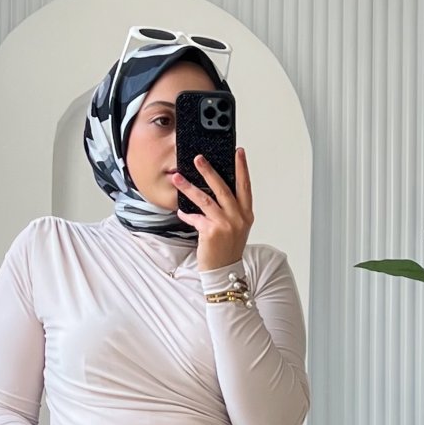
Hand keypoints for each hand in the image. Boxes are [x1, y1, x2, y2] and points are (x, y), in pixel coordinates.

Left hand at [174, 149, 254, 271]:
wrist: (224, 272)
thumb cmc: (228, 249)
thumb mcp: (236, 228)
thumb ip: (229, 210)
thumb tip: (213, 190)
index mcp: (246, 214)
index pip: (245, 186)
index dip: (242, 168)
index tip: (238, 152)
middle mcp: (238, 218)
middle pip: (223, 188)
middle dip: (209, 171)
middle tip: (198, 158)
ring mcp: (225, 225)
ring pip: (205, 199)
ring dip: (189, 187)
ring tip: (177, 178)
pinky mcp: (211, 232)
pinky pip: (195, 218)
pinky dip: (187, 214)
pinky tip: (181, 211)